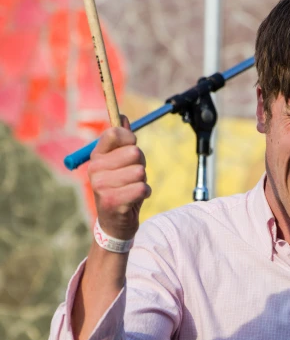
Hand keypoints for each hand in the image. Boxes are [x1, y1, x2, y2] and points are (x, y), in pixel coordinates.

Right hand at [89, 116, 150, 239]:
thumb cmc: (120, 188)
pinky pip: (142, 188)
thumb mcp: (118, 163)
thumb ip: (121, 141)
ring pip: (140, 171)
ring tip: (132, 188)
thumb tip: (122, 116)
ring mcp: (102, 186)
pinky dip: (145, 193)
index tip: (131, 147)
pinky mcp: (113, 201)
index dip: (130, 138)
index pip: (114, 133)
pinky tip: (135, 199)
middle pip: (134, 152)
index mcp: (95, 156)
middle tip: (132, 176)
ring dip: (143, 180)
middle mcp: (94, 169)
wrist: (115, 224)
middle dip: (141, 164)